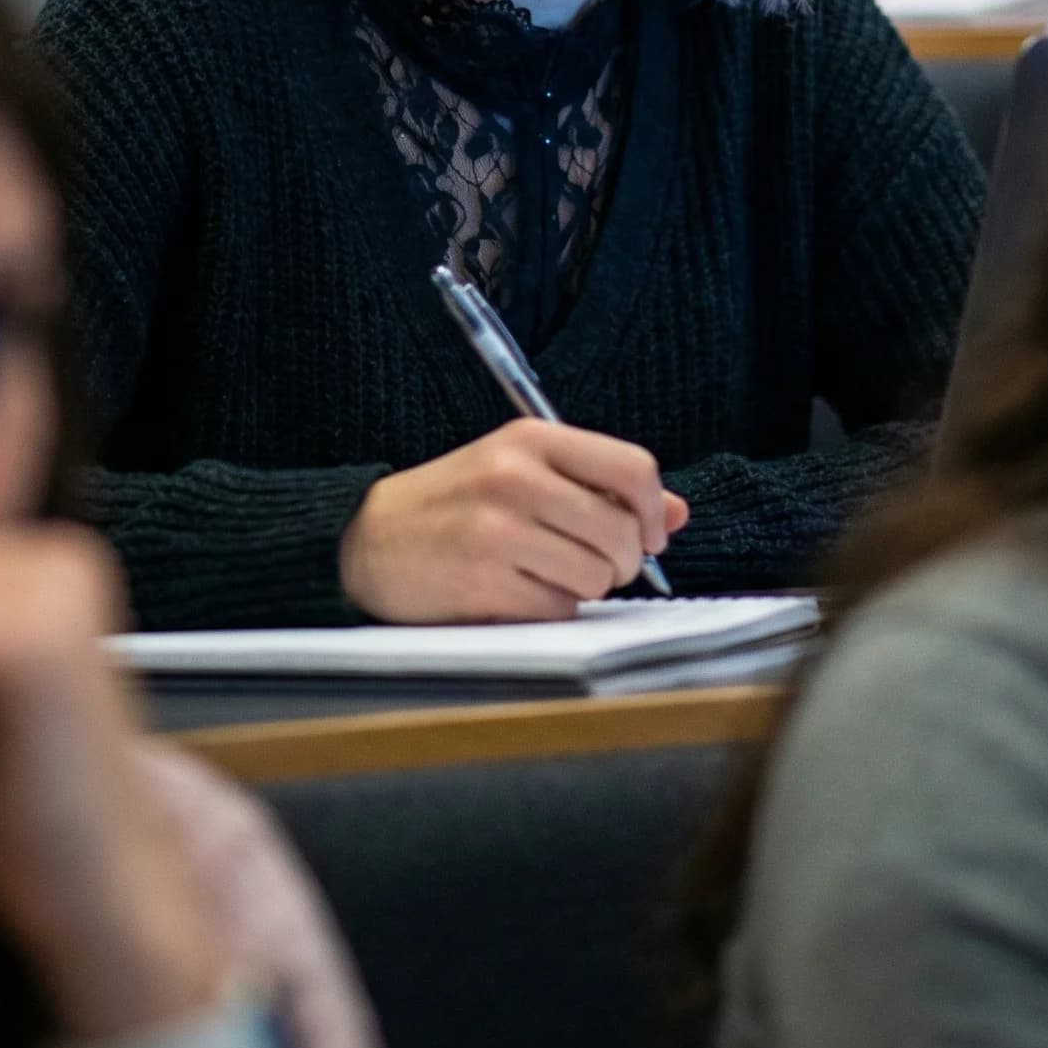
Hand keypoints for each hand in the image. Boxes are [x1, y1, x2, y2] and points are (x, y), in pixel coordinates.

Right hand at [339, 418, 689, 621]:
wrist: (369, 539)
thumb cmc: (457, 503)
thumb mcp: (525, 471)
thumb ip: (600, 486)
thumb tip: (678, 513)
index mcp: (532, 439)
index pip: (632, 468)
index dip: (655, 510)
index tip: (652, 535)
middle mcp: (516, 476)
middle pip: (621, 531)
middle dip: (621, 561)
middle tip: (594, 563)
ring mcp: (498, 529)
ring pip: (595, 576)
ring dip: (584, 587)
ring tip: (547, 573)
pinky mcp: (483, 581)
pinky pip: (558, 609)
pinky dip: (549, 608)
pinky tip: (517, 591)